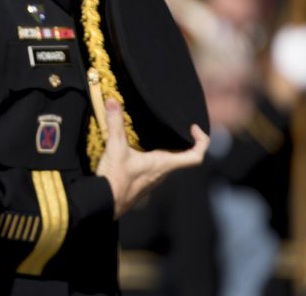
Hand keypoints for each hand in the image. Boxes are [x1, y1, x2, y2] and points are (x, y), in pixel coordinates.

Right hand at [96, 99, 209, 218]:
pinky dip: (153, 155)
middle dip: (182, 140)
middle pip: (183, 157)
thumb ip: (115, 123)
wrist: (104, 204)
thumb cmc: (115, 180)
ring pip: (168, 161)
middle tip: (175, 125)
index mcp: (163, 164)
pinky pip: (155, 166)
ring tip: (156, 132)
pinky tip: (138, 148)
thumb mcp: (115, 148)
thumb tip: (113, 101)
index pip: (195, 156)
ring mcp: (153, 179)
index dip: (202, 141)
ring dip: (167, 147)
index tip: (194, 128)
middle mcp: (162, 172)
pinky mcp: (142, 182)